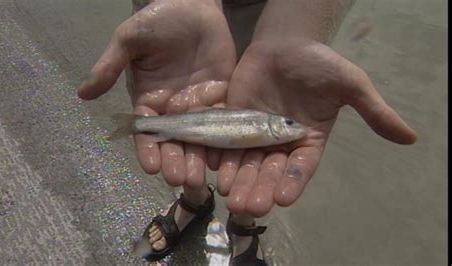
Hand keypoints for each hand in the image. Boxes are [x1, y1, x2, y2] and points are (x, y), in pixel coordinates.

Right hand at [78, 0, 235, 186]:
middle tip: (181, 180)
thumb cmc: (158, 21)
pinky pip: (224, 123)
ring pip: (199, 139)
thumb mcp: (129, 39)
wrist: (194, 6)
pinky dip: (223, 141)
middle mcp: (173, 111)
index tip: (150, 167)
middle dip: (176, 161)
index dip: (147, 149)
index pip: (146, 131)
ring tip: (201, 178)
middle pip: (174, 142)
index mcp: (149, 101)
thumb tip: (82, 93)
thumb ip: (109, 65)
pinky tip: (224, 158)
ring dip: (199, 159)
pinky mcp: (222, 99)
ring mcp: (198, 106)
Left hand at [217, 38, 416, 216]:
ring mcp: (255, 135)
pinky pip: (227, 142)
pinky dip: (222, 156)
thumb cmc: (319, 63)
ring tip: (232, 197)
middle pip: (269, 171)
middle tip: (251, 206)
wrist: (285, 43)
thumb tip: (410, 137)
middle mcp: (280, 144)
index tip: (284, 198)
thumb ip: (373, 111)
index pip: (301, 167)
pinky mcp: (234, 122)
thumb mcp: (350, 84)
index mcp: (307, 141)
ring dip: (239, 181)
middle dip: (260, 188)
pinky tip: (215, 170)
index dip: (293, 182)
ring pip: (246, 162)